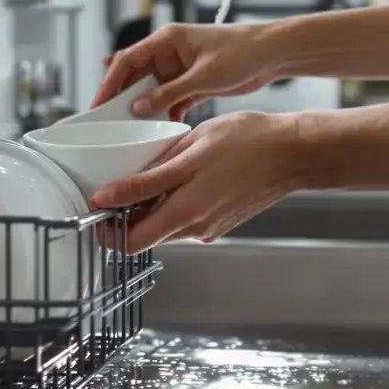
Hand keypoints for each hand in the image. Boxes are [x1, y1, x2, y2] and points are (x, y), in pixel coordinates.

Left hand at [90, 112, 308, 252]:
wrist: (295, 152)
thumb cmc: (248, 145)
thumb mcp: (188, 155)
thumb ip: (145, 181)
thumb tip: (106, 198)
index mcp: (185, 214)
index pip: (131, 244)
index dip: (106, 232)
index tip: (93, 212)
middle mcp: (197, 228)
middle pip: (146, 233)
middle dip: (125, 215)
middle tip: (115, 185)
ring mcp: (210, 226)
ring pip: (166, 223)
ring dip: (150, 205)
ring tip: (149, 172)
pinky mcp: (220, 218)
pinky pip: (185, 216)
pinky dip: (173, 201)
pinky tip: (177, 174)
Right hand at [94, 23, 283, 121]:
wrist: (273, 54)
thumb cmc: (242, 52)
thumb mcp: (203, 75)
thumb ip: (169, 92)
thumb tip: (139, 107)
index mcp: (167, 40)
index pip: (127, 60)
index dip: (109, 81)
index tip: (99, 103)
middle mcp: (169, 54)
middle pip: (136, 77)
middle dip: (122, 98)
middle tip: (108, 122)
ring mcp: (180, 70)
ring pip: (152, 91)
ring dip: (144, 109)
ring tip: (131, 130)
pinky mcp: (193, 84)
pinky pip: (170, 100)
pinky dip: (165, 114)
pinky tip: (160, 130)